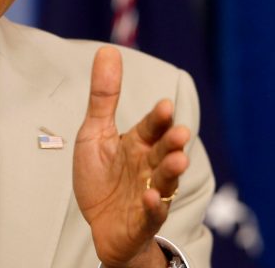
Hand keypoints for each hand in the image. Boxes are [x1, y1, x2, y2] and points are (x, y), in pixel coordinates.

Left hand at [73, 47, 189, 267]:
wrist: (101, 225)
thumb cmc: (101, 177)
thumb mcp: (95, 132)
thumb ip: (103, 96)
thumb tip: (108, 50)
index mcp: (138, 144)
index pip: (151, 127)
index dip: (157, 119)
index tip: (164, 106)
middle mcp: (149, 166)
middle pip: (164, 151)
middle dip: (173, 143)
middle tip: (179, 133)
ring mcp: (149, 193)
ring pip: (164, 180)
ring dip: (171, 171)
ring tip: (178, 160)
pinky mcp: (142, 219)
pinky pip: (151, 213)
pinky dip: (152, 206)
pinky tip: (149, 197)